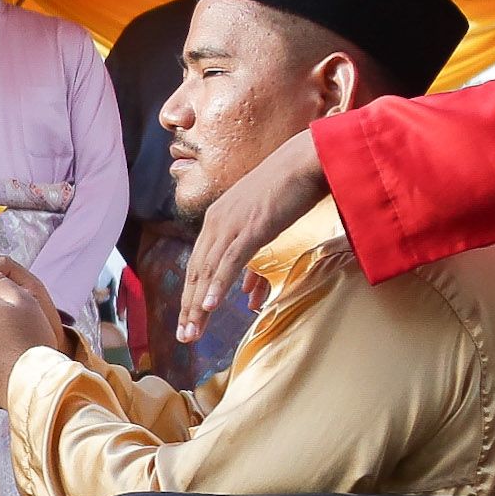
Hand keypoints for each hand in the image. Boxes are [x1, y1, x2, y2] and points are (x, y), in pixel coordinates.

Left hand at [174, 126, 325, 344]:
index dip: (192, 296)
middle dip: (190, 308)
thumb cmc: (291, 190)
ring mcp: (232, 223)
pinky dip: (218, 285)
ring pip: (209, 271)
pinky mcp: (252, 226)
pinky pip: (230, 261)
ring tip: (193, 332)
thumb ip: (252, 262)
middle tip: (185, 337)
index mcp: (217, 220)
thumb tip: (246, 295)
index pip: (198, 266)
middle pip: (197, 272)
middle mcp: (217, 221)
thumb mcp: (264, 228)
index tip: (188, 322)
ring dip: (199, 305)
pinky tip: (210, 307)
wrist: (309, 158)